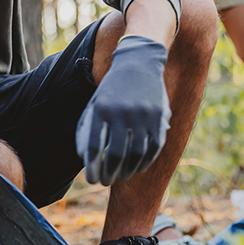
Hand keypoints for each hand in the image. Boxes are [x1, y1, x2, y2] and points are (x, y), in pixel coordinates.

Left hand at [76, 35, 170, 185]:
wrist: (139, 62)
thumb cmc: (112, 88)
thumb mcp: (95, 102)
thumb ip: (87, 128)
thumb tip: (84, 157)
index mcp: (101, 108)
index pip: (94, 146)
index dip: (92, 167)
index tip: (92, 179)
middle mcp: (122, 112)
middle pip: (115, 154)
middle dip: (109, 173)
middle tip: (106, 182)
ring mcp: (142, 114)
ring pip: (136, 154)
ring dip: (127, 171)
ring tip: (121, 176)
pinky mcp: (159, 116)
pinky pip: (153, 147)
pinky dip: (145, 162)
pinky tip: (137, 168)